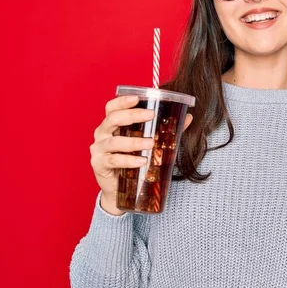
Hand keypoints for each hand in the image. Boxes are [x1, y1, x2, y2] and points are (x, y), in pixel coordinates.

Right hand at [89, 95, 193, 214]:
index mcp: (111, 124)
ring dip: (134, 141)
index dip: (122, 101)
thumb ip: (166, 130)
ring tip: (151, 143)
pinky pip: (113, 160)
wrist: (122, 189)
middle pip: (112, 119)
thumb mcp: (148, 142)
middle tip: (151, 115)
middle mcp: (102, 134)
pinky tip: (141, 161)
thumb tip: (188, 117)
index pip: (112, 107)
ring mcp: (98, 150)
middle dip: (132, 115)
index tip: (138, 98)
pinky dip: (128, 160)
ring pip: (114, 141)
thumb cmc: (133, 159)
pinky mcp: (99, 165)